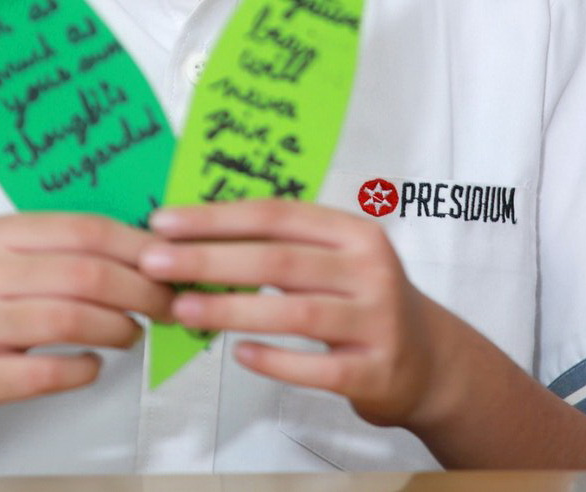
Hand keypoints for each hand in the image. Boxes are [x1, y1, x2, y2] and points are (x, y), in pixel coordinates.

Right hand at [0, 212, 173, 443]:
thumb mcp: (3, 261)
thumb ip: (59, 250)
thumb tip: (143, 246)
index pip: (84, 230)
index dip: (136, 246)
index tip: (169, 261)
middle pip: (85, 274)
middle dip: (140, 290)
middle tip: (166, 304)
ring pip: (70, 319)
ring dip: (118, 328)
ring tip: (133, 333)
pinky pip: (46, 372)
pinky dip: (83, 369)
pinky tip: (94, 365)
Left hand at [141, 199, 448, 431]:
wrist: (430, 360)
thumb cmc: (362, 300)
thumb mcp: (335, 258)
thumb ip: (283, 243)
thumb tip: (198, 233)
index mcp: (352, 231)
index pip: (275, 215)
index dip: (217, 217)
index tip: (164, 223)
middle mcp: (369, 268)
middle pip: (277, 259)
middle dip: (209, 258)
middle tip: (155, 263)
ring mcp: (376, 320)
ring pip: (293, 311)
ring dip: (230, 308)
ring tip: (181, 308)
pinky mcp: (375, 369)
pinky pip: (316, 366)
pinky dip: (274, 360)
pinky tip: (238, 353)